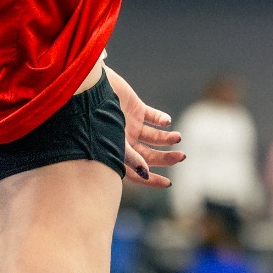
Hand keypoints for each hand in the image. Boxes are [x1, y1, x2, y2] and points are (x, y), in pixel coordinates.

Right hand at [108, 67, 183, 186]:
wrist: (90, 88)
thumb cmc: (98, 117)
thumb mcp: (114, 140)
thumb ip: (131, 158)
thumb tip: (146, 175)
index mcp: (117, 153)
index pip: (136, 172)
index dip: (151, 180)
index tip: (168, 183)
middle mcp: (125, 141)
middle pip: (150, 155)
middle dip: (166, 157)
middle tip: (181, 156)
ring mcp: (131, 124)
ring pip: (155, 137)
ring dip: (168, 138)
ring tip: (178, 137)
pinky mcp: (136, 108)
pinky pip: (153, 117)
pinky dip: (162, 120)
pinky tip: (166, 121)